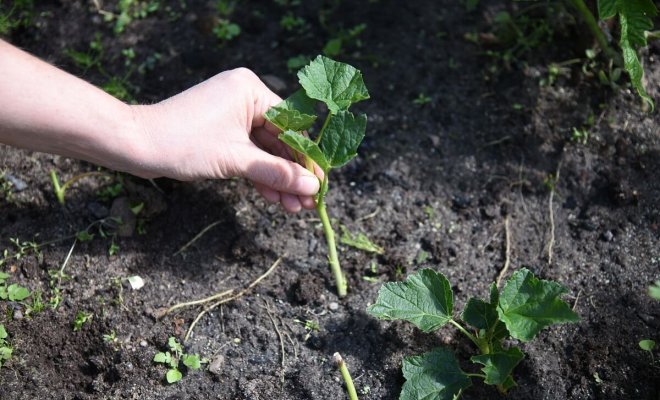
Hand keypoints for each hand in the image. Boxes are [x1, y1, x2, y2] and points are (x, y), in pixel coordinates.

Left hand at [132, 68, 318, 211]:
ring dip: (278, 180)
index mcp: (250, 89)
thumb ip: (276, 173)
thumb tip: (312, 188)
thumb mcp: (236, 160)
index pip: (291, 125)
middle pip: (279, 140)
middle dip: (292, 174)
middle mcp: (244, 97)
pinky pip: (248, 154)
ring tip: (295, 208)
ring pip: (264, 151)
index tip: (321, 183)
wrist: (136, 146)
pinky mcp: (221, 133)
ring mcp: (232, 116)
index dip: (306, 157)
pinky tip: (275, 198)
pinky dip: (259, 175)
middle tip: (309, 203)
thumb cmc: (184, 142)